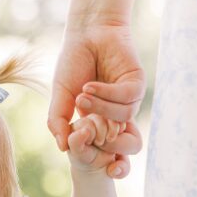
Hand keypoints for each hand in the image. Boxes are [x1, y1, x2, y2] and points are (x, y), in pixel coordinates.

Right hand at [49, 23, 146, 178]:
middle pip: (126, 142)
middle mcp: (118, 113)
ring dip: (100, 108)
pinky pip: (127, 98)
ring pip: (123, 118)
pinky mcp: (137, 83)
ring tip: (81, 95)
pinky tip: (90, 85)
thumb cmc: (73, 65)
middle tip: (83, 130)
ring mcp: (130, 99)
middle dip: (105, 140)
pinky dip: (106, 94)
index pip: (110, 149)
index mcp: (101, 122)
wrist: (86, 35)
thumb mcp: (60, 97)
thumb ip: (59, 121)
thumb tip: (62, 147)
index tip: (94, 161)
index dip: (107, 160)